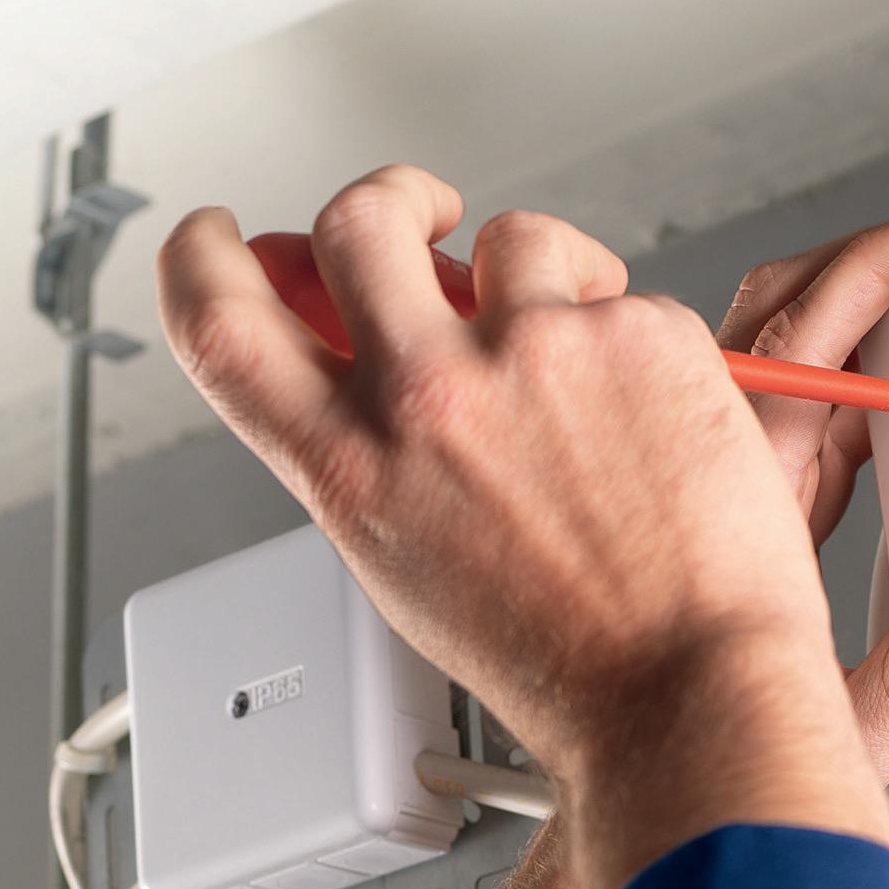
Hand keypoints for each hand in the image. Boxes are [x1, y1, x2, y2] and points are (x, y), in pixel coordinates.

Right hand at [158, 168, 888, 888]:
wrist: (686, 693)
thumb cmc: (564, 658)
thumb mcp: (408, 560)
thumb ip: (366, 444)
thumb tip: (349, 347)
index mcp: (350, 466)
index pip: (217, 319)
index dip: (202, 255)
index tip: (226, 233)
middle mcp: (424, 396)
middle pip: (357, 220)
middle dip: (390, 195)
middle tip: (428, 214)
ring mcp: (532, 352)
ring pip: (514, 239)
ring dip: (545, 277)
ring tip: (586, 367)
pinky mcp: (633, 331)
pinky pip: (620, 293)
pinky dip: (635, 339)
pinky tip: (653, 419)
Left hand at [720, 203, 888, 768]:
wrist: (637, 798)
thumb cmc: (699, 765)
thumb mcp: (836, 725)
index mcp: (729, 512)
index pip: (806, 355)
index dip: (869, 277)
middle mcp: (699, 482)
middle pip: (767, 325)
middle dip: (847, 266)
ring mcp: (693, 484)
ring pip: (742, 353)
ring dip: (812, 304)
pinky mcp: (700, 503)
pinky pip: (741, 405)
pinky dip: (801, 369)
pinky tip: (854, 372)